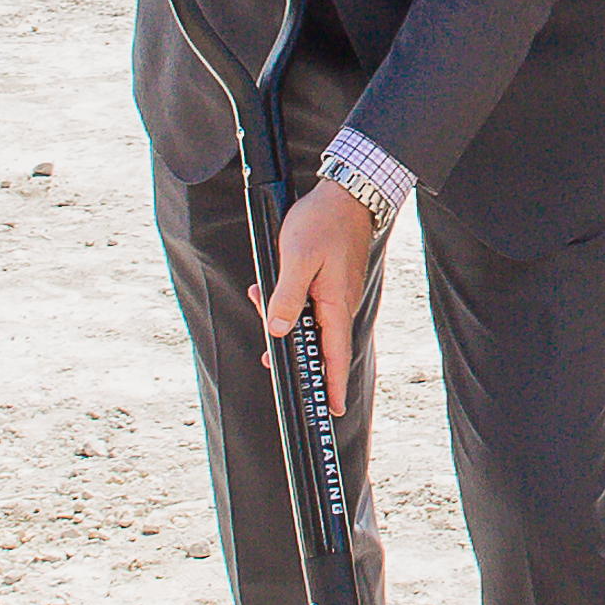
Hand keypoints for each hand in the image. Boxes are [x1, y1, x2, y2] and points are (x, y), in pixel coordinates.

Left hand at [259, 175, 382, 416]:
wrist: (346, 193)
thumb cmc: (322, 222)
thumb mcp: (296, 259)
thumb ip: (286, 297)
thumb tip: (277, 330)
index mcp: (335, 305)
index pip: (335, 356)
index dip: (332, 385)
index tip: (330, 411)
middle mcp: (339, 304)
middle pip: (317, 344)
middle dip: (290, 350)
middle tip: (267, 353)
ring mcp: (336, 293)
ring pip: (308, 322)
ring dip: (281, 320)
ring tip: (258, 298)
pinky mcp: (331, 282)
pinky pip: (308, 304)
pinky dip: (286, 303)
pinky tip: (267, 290)